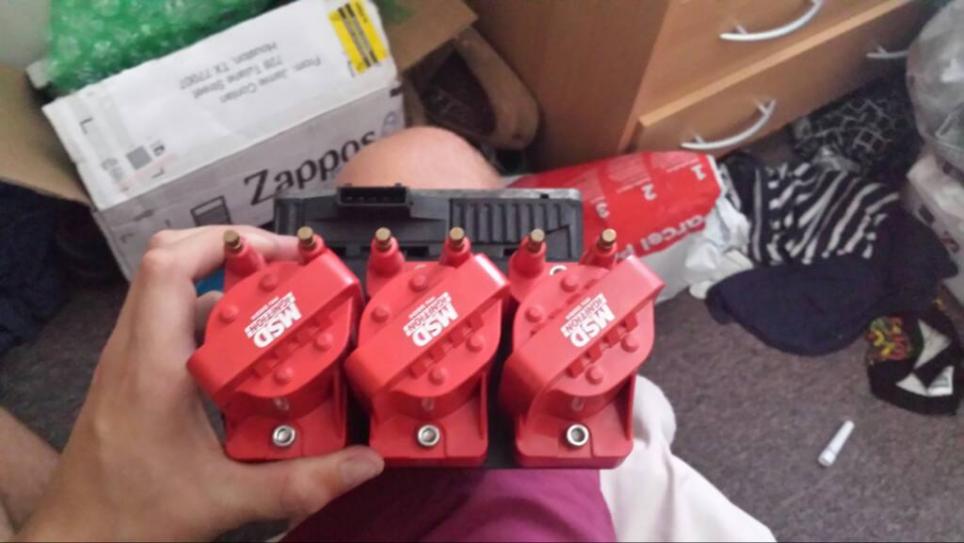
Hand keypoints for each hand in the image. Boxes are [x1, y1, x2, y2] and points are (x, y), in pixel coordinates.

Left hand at [15, 226, 383, 541]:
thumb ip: (300, 483)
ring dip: (223, 282)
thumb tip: (362, 464)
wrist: (77, 538)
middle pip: (169, 259)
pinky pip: (170, 319)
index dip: (226, 242)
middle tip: (285, 267)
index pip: (171, 266)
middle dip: (230, 249)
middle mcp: (135, 350)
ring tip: (277, 300)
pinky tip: (249, 349)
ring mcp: (130, 359)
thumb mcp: (225, 499)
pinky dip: (211, 315)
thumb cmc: (129, 516)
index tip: (281, 253)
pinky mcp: (134, 373)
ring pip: (168, 287)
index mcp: (153, 366)